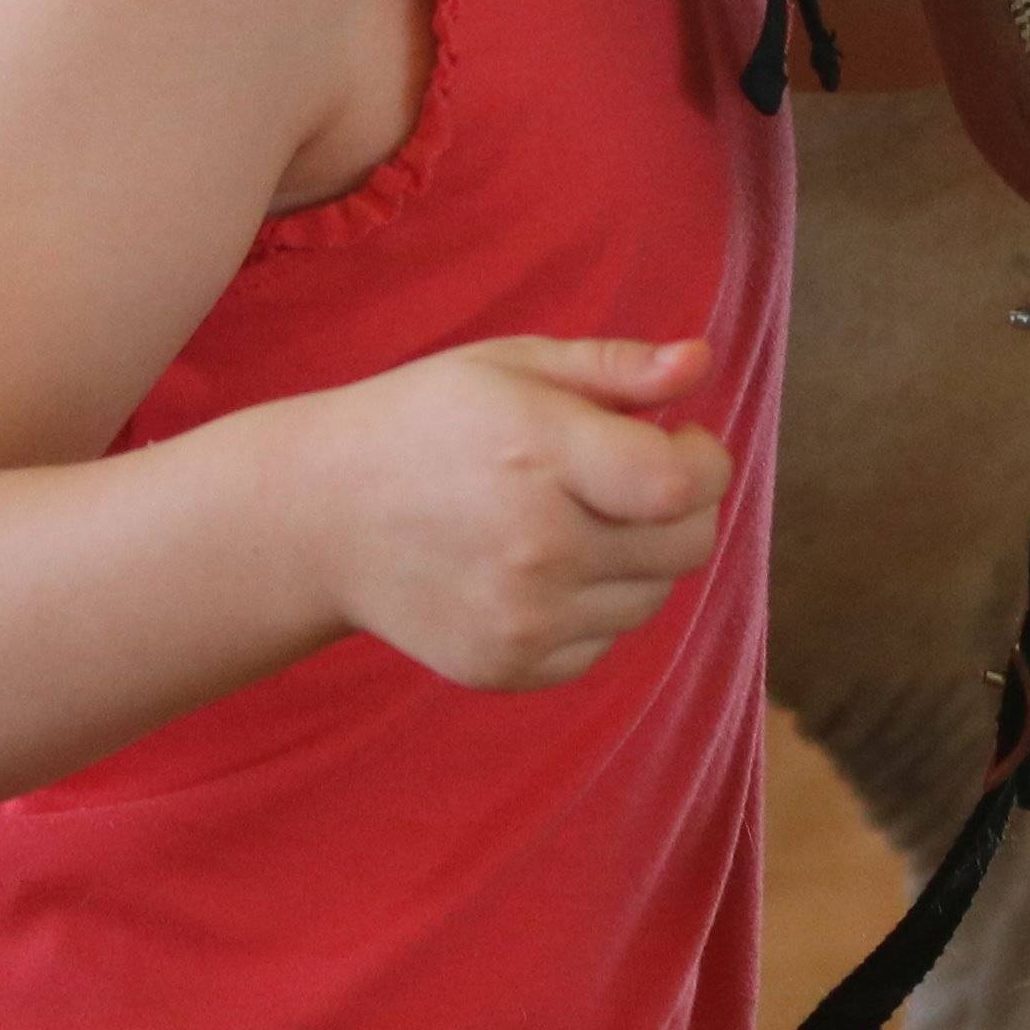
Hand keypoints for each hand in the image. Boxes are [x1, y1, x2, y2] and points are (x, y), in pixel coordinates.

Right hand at [299, 334, 730, 689]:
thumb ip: (615, 367)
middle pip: (685, 544)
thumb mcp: (511, 365)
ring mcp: (523, 617)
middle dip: (684, 503)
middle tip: (637, 474)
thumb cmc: (426, 422)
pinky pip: (605, 641)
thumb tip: (702, 363)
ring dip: (641, 555)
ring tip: (581, 515)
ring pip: (653, 596)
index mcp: (538, 453)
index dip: (706, 460)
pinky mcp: (510, 666)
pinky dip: (596, 605)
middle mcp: (536, 545)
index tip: (684, 438)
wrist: (323, 517)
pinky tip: (545, 564)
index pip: (681, 485)